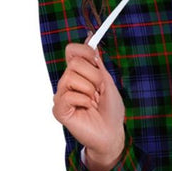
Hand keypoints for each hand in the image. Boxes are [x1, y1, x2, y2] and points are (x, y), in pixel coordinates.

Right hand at [52, 35, 125, 164]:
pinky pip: (69, 95)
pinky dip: (83, 102)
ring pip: (71, 78)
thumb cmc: (111, 110)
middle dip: (93, 76)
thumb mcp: (108, 82)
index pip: (72, 51)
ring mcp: (61, 96)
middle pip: (74, 63)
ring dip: (89, 91)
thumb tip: (90, 37)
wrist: (112, 133)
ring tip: (93, 103)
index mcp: (79, 74)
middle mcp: (67, 82)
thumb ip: (97, 62)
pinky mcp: (59, 109)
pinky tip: (86, 110)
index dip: (84, 50)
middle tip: (99, 92)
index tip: (95, 58)